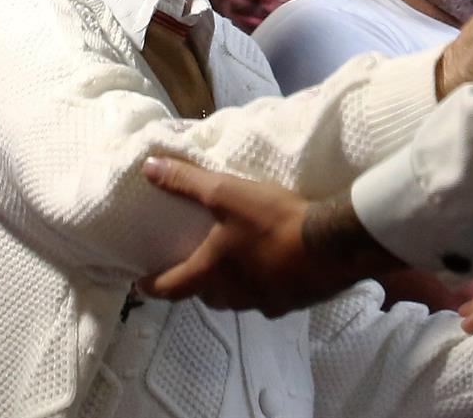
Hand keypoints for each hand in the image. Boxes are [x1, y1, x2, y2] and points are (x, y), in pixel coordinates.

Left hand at [135, 159, 396, 316]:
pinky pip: (266, 298)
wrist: (333, 245)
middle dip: (195, 283)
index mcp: (212, 273)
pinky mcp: (291, 303)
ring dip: (228, 286)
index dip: (153, 285)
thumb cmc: (273, 221)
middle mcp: (234, 296)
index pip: (172, 287)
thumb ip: (187, 182)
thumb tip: (148, 168)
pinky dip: (260, 285)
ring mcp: (264, 304)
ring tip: (230, 266)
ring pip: (236, 299)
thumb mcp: (227, 194)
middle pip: (206, 295)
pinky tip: (271, 268)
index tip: (140, 285)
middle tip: (190, 266)